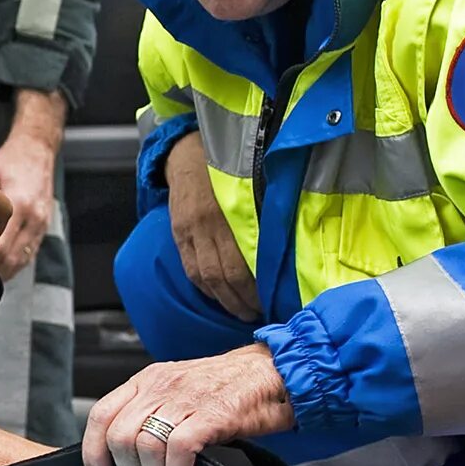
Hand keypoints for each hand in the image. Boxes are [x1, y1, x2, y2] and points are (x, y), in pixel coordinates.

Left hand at [0, 94, 63, 282]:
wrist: (37, 150)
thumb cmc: (11, 161)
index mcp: (20, 203)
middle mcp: (34, 218)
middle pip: (10, 259)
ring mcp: (41, 225)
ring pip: (21, 261)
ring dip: (0, 274)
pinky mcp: (44, 229)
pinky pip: (28, 255)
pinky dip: (12, 266)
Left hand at [82, 345, 294, 465]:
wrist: (274, 372)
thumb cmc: (228, 387)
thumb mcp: (177, 391)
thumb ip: (148, 412)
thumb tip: (122, 454)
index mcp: (147, 380)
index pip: (100, 415)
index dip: (93, 453)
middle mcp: (160, 386)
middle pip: (119, 437)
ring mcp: (186, 399)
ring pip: (145, 446)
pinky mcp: (213, 414)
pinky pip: (178, 450)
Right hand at [166, 132, 256, 321]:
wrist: (185, 152)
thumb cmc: (224, 164)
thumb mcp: (249, 182)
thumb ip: (262, 212)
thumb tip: (286, 243)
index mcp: (223, 214)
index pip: (238, 266)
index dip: (253, 290)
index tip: (270, 300)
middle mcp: (203, 226)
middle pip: (221, 277)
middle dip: (240, 301)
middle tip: (258, 314)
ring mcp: (187, 232)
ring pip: (204, 278)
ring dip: (223, 300)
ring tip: (241, 312)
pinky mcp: (178, 235)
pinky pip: (190, 270)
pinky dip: (206, 288)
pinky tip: (220, 296)